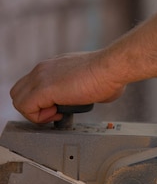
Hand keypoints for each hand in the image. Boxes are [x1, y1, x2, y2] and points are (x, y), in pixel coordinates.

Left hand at [10, 51, 125, 123]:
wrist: (112, 67)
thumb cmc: (110, 74)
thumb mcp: (93, 82)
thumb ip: (87, 89)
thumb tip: (97, 96)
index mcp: (55, 67)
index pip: (32, 85)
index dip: (43, 101)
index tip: (60, 107)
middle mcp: (44, 69)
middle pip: (20, 91)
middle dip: (35, 107)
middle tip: (55, 112)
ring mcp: (41, 77)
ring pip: (18, 99)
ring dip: (35, 113)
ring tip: (56, 114)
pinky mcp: (43, 88)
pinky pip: (25, 108)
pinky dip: (37, 116)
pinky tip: (56, 114)